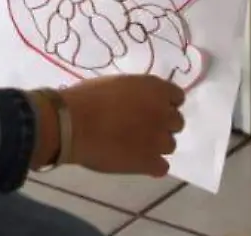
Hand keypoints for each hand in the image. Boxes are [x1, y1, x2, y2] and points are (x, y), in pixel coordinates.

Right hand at [43, 75, 185, 175]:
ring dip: (156, 145)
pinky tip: (136, 163)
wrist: (72, 124)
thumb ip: (136, 93)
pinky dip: (151, 166)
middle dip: (161, 125)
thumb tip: (136, 103)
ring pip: (170, 145)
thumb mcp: (117, 84)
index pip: (177, 97)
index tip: (150, 109)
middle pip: (176, 122)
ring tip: (134, 147)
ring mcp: (159, 139)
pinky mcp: (149, 162)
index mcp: (156, 89)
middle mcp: (163, 113)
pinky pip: (162, 167)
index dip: (164, 104)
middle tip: (140, 128)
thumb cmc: (87, 98)